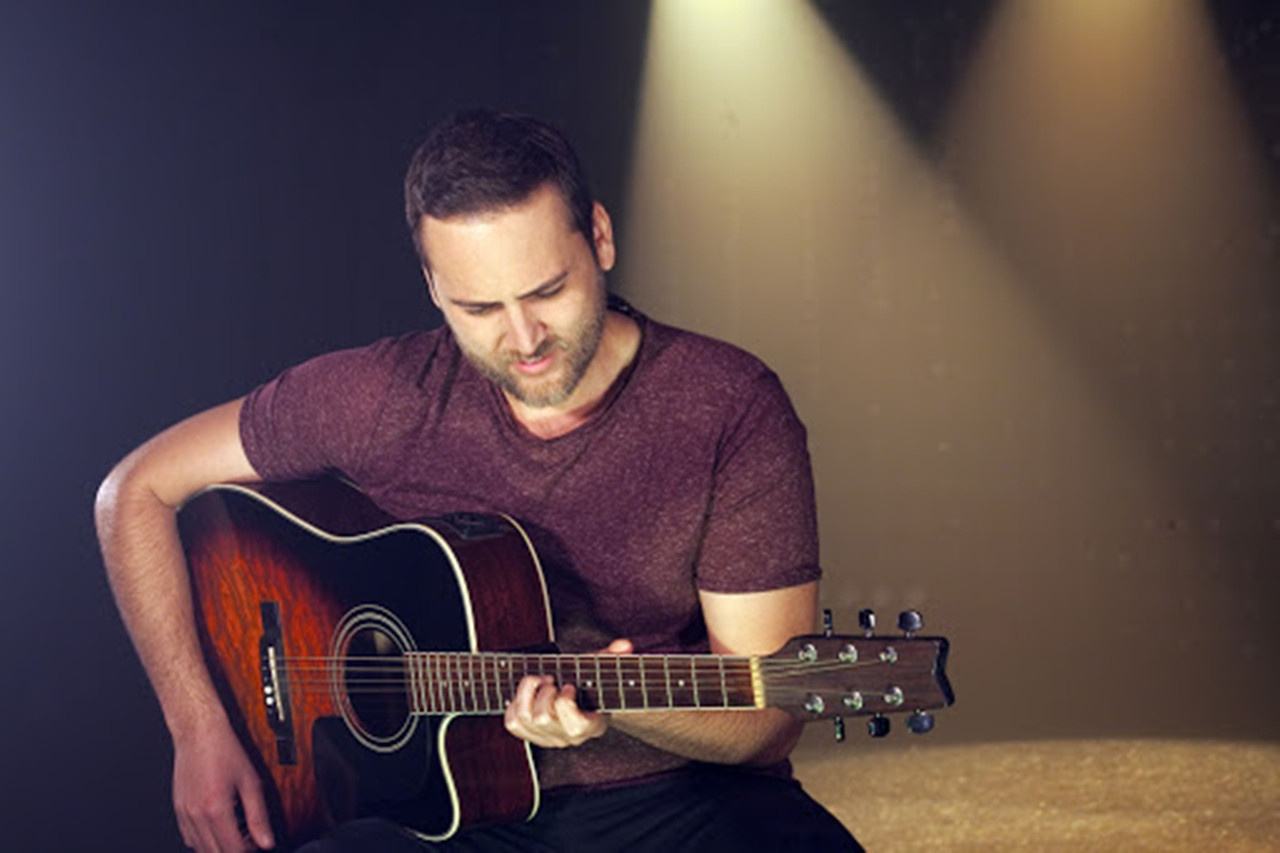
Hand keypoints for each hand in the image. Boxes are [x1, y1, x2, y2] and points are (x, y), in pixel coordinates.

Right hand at [172, 717, 273, 850]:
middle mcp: (196, 816)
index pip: (232, 851)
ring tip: (237, 833)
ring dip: (219, 849)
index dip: (249, 851)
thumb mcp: (251, 782)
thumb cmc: (224, 751)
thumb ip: (259, 816)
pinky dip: (204, 841)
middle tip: (250, 840)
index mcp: (216, 810)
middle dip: (235, 851)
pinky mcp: (178, 810)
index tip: (258, 845)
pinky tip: (219, 829)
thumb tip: (267, 841)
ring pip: (200, 850)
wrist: (198, 733)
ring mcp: (184, 814)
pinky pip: (189, 838)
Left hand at [503, 638, 631, 747]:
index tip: (569, 685)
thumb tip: (623, 646)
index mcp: (592, 725)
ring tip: (539, 681)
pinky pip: (512, 722)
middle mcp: (569, 738)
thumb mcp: (602, 670)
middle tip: (551, 679)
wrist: (581, 699)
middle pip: (543, 718)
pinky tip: (527, 692)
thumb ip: (612, 657)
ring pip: (524, 718)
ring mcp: (549, 738)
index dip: (565, 702)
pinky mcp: (530, 735)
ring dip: (527, 693)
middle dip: (544, 691)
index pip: (574, 726)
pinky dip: (515, 703)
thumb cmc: (591, 683)